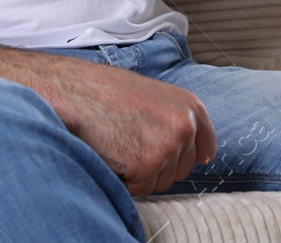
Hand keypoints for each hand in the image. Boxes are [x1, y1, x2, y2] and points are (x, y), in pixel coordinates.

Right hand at [47, 57, 216, 195]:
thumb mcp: (151, 95)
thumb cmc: (105, 91)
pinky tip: (112, 155)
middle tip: (129, 144)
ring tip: (118, 145)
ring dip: (139, 174)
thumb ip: (172, 118)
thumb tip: (182, 144)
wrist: (75, 91)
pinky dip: (124, 180)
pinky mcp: (147, 165)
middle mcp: (185, 126)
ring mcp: (168, 146)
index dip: (188, 156)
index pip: (205, 147)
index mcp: (190, 106)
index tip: (177, 158)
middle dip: (157, 166)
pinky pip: (140, 188)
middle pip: (181, 170)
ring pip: (161, 182)